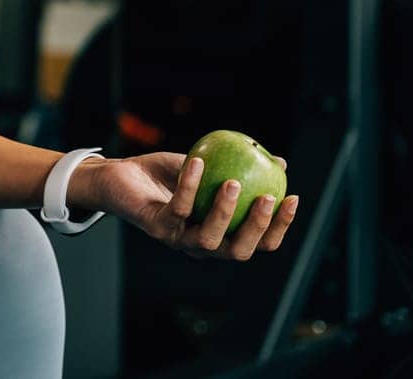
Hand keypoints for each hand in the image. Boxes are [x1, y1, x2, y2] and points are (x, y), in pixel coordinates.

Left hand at [79, 151, 299, 260]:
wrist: (120, 176)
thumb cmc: (166, 175)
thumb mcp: (209, 168)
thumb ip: (240, 168)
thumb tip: (280, 162)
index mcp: (220, 234)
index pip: (258, 242)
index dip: (278, 227)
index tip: (293, 198)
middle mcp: (201, 245)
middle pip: (239, 251)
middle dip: (258, 229)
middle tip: (269, 197)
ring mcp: (178, 239)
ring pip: (209, 239)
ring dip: (225, 212)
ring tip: (233, 182)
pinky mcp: (156, 227)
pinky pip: (178, 209)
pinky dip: (189, 186)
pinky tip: (197, 161)